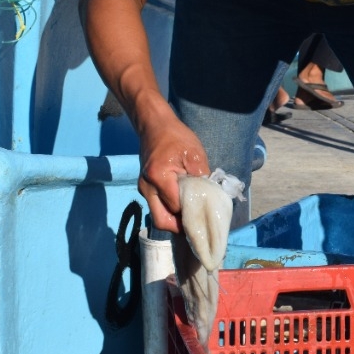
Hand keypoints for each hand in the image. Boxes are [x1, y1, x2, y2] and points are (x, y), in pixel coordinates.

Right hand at [137, 115, 209, 233]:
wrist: (155, 126)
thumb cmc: (176, 137)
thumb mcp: (195, 154)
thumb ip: (202, 178)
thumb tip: (210, 199)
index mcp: (159, 177)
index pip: (176, 207)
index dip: (190, 214)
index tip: (205, 216)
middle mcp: (147, 187)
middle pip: (161, 220)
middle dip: (179, 227)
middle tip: (197, 224)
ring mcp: (144, 189)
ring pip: (158, 215)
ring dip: (174, 220)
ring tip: (192, 216)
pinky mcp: (146, 188)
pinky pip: (157, 207)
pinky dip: (170, 211)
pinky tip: (184, 206)